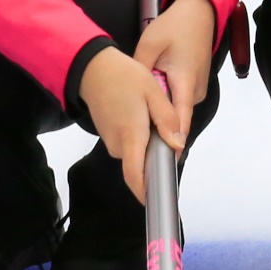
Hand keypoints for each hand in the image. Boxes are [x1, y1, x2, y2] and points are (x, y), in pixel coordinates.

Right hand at [80, 46, 180, 200]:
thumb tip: (178, 144)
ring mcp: (111, 141)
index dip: (146, 192)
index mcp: (131, 136)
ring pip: (136, 152)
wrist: (92, 68)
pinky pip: (129, 143)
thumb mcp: (153, 91)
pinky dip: (140, 136)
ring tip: (154, 115)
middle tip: (169, 131)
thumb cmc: (124, 76)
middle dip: (157, 156)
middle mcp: (118, 144)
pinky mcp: (108, 135)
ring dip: (149, 143)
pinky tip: (143, 114)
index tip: (159, 201)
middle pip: (141, 164)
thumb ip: (167, 119)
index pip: (136, 175)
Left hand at [133, 0, 216, 141]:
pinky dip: (167, 101)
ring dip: (160, 110)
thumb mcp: (150, 44)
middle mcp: (196, 90)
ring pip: (176, 111)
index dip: (170, 142)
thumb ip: (141, 70)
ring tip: (140, 105)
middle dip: (157, 124)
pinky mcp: (195, 87)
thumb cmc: (175, 26)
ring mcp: (198, 90)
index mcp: (185, 81)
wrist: (199, 13)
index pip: (179, 120)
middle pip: (175, 119)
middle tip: (132, 129)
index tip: (160, 161)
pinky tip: (154, 92)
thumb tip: (131, 93)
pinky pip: (179, 102)